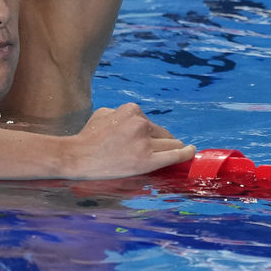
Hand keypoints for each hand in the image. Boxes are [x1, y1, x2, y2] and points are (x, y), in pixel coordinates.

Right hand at [66, 103, 195, 178]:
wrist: (79, 156)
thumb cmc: (89, 136)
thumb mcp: (105, 113)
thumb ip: (122, 113)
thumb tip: (136, 119)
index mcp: (131, 110)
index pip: (150, 122)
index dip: (147, 133)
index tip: (142, 142)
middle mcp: (141, 123)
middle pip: (163, 133)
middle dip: (160, 141)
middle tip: (151, 152)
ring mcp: (145, 143)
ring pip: (171, 143)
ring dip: (170, 148)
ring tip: (168, 155)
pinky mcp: (147, 161)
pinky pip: (174, 155)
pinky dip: (185, 153)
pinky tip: (191, 151)